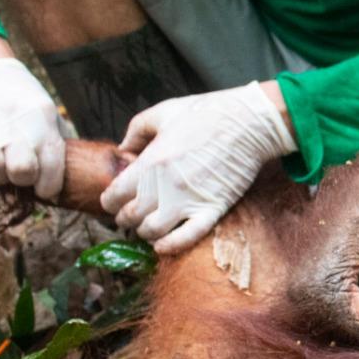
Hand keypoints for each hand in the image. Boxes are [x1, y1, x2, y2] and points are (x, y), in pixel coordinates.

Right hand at [0, 57, 65, 198]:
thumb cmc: (23, 102)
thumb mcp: (48, 115)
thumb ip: (56, 145)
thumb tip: (69, 181)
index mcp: (41, 117)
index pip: (51, 166)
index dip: (49, 187)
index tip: (45, 189)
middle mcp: (13, 121)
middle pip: (21, 169)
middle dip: (23, 179)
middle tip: (21, 175)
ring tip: (0, 170)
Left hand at [99, 81, 295, 254]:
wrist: (248, 122)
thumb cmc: (206, 113)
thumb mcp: (163, 112)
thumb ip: (136, 130)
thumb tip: (123, 148)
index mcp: (150, 162)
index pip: (115, 195)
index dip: (110, 201)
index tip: (115, 201)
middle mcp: (166, 185)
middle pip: (131, 216)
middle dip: (125, 218)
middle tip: (131, 215)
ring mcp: (190, 200)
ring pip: (153, 231)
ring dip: (146, 233)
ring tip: (148, 227)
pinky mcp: (213, 208)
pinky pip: (187, 237)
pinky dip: (171, 246)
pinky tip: (163, 245)